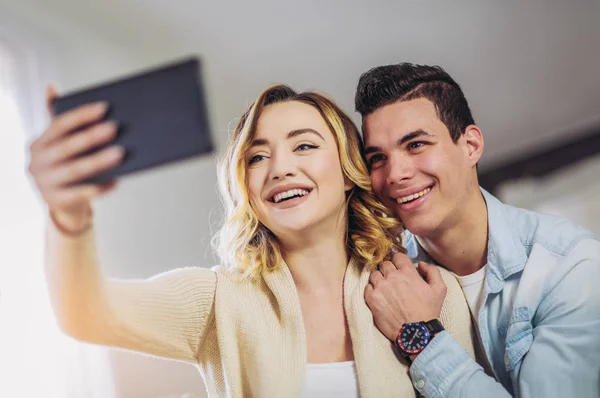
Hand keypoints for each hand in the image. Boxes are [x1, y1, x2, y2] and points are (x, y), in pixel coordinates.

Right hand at [28, 85, 123, 228]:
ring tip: (121, 153)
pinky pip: (81, 193)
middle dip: (92, 136)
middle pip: (68, 147)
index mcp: (38, 144)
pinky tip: (117, 180)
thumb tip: (51, 87)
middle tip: (116, 128)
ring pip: (75, 170)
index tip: (105, 107)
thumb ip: (58, 119)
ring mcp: (43, 183)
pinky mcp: (55, 201)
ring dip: (99, 160)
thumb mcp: (59, 143)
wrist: (62, 202)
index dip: (81, 115)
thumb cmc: (66, 165)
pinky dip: (100, 186)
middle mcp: (36, 162)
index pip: (59, 124)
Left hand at [364, 252, 446, 341]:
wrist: (415, 333)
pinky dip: (372, 289)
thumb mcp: (440, 289)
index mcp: (408, 272)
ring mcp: (380, 287)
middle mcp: (392, 277)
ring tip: (385, 287)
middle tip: (393, 279)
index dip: (399, 261)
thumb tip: (421, 264)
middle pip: (384, 264)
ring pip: (374, 274)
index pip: (397, 256)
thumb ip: (433, 271)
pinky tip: (379, 296)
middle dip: (388, 269)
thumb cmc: (428, 312)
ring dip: (379, 278)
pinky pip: (367, 287)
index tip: (399, 267)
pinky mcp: (372, 299)